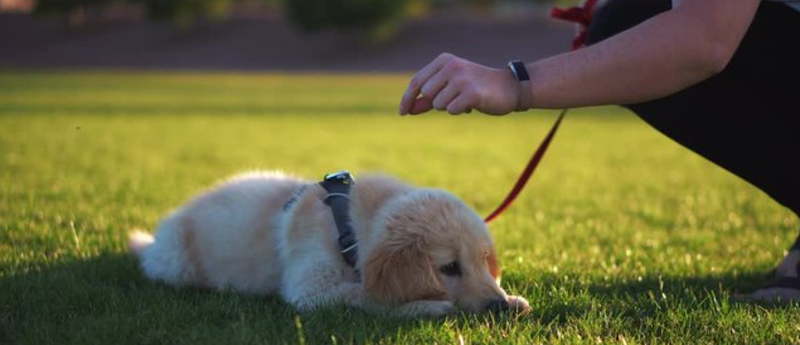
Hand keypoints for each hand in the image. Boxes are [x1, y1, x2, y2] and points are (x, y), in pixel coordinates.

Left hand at [399, 53, 519, 115]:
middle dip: (437, 102)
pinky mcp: (472, 93)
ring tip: (465, 99)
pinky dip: (459, 110)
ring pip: (438, 104)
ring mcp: (462, 78)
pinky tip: (472, 104)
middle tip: (455, 98)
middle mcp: (451, 66)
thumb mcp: (449, 88)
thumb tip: (408, 109)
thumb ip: (428, 98)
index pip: (417, 81)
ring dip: (450, 106)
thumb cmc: (475, 88)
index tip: (402, 112)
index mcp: (444, 60)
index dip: (407, 98)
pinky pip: (451, 110)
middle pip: (427, 94)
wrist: (508, 88)